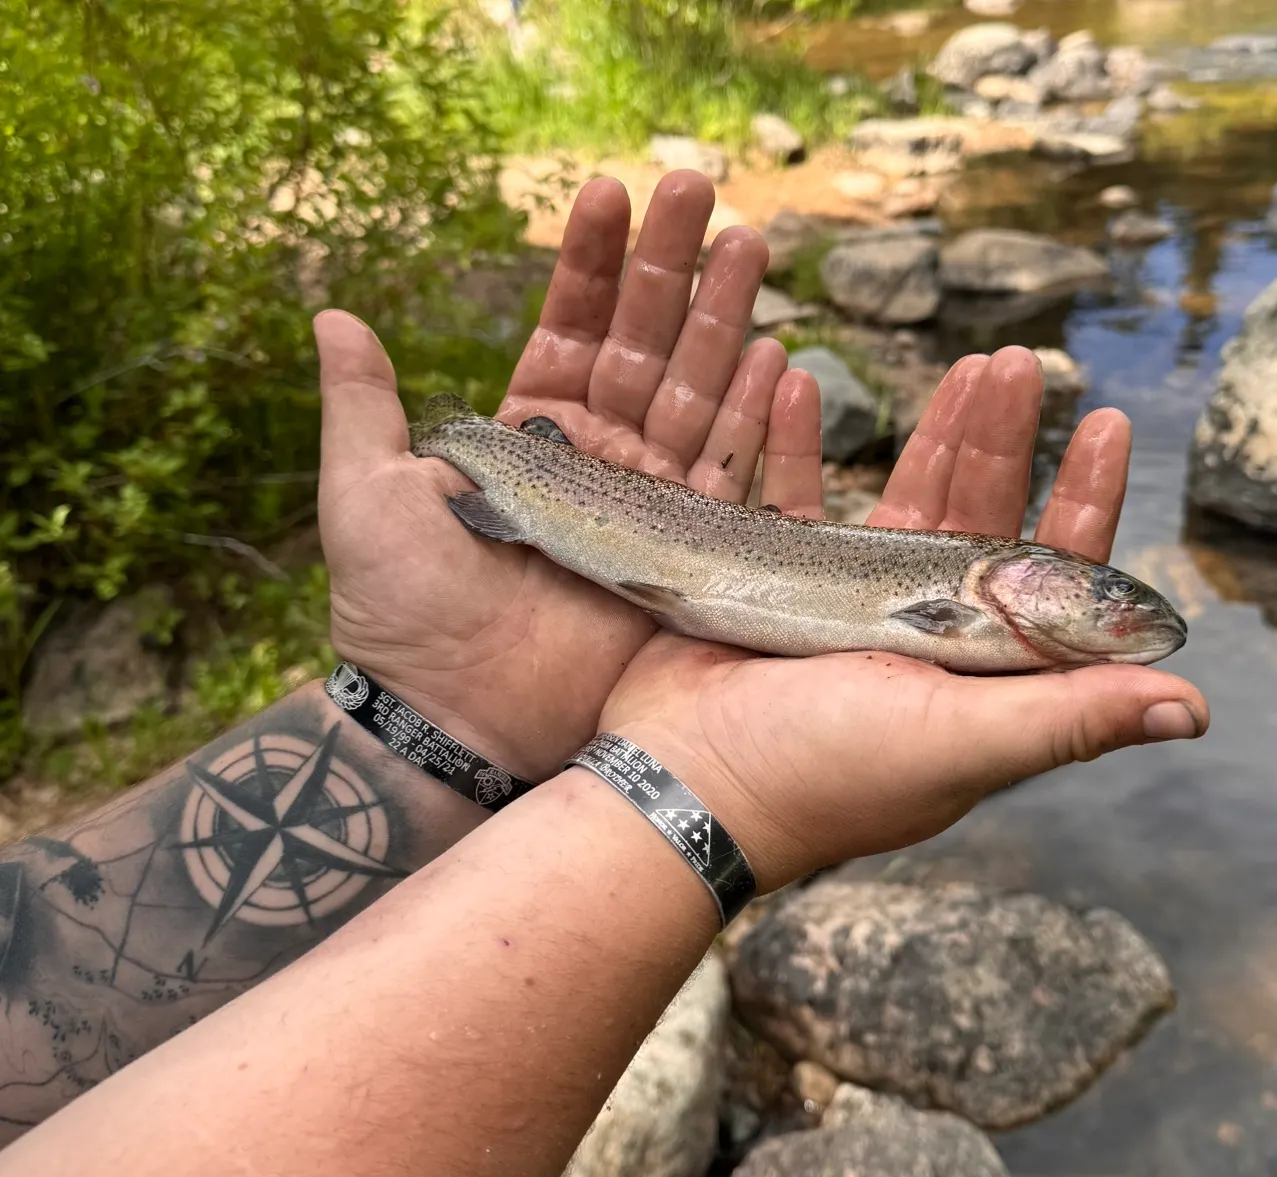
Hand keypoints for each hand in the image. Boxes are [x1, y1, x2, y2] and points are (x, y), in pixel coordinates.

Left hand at [313, 171, 813, 781]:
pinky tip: (778, 360)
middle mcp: (597, 467)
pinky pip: (731, 485)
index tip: (612, 190)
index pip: (571, 332)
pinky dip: (756, 426)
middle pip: (647, 351)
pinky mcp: (689, 564)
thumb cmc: (400, 614)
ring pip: (697, 401)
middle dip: (673, 271)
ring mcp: (649, 512)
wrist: (453, 721)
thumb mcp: (364, 497)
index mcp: (528, 439)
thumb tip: (333, 314)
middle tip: (703, 190)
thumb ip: (364, 408)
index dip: (592, 265)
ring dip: (725, 323)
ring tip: (750, 245)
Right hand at [598, 348, 1209, 890]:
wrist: (678, 784)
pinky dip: (799, 443)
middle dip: (1006, 442)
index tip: (1106, 424)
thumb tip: (1197, 709)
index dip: (1084, 501)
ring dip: (933, 434)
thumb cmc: (821, 772)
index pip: (1053, 580)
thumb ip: (1069, 717)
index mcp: (977, 678)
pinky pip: (794, 500)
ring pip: (903, 504)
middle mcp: (922, 644)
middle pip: (981, 522)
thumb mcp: (957, 743)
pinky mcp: (772, 590)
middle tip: (1020, 363)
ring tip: (962, 365)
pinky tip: (802, 380)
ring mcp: (846, 615)